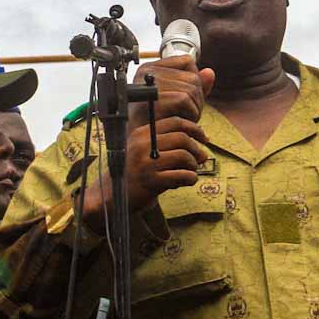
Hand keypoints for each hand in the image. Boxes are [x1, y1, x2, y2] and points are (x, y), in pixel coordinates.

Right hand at [79, 115, 211, 222]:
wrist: (114, 196)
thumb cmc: (136, 173)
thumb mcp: (146, 152)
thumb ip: (170, 145)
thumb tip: (203, 147)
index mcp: (142, 133)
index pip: (175, 122)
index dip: (194, 129)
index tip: (204, 138)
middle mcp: (142, 145)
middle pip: (181, 138)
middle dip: (196, 149)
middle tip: (201, 159)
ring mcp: (146, 163)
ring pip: (183, 155)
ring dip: (193, 165)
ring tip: (191, 171)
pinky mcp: (151, 181)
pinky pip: (181, 175)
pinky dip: (190, 178)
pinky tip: (188, 181)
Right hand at [133, 55, 213, 123]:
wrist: (144, 144)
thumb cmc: (157, 124)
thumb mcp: (177, 102)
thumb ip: (192, 86)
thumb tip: (209, 73)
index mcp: (149, 69)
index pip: (186, 61)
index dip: (195, 79)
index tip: (189, 99)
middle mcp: (147, 72)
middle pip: (192, 76)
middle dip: (198, 99)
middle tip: (189, 114)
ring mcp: (150, 84)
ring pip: (192, 88)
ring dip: (195, 108)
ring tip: (185, 119)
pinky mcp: (154, 97)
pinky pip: (185, 99)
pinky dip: (190, 113)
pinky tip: (182, 122)